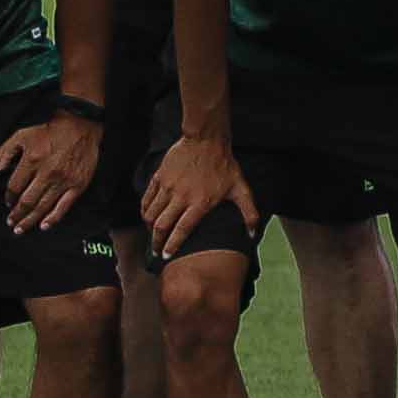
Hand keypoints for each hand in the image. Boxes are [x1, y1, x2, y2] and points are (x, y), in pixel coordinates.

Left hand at [0, 107, 106, 230]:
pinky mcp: (77, 185)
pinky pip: (64, 206)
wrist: (81, 125)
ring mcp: (63, 181)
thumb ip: (5, 152)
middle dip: (17, 214)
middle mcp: (46, 173)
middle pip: (27, 201)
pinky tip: (44, 226)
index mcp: (31, 161)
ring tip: (21, 229)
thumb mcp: (22, 135)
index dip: (8, 198)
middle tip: (11, 222)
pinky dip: (53, 218)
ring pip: (43, 207)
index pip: (14, 187)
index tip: (7, 203)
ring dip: (30, 220)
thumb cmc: (50, 130)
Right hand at [137, 127, 249, 251]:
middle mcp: (181, 197)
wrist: (206, 139)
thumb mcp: (241, 189)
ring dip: (149, 227)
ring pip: (151, 213)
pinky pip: (147, 198)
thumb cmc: (224, 165)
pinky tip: (148, 216)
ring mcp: (168, 186)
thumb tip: (251, 234)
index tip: (166, 257)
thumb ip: (249, 213)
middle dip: (156, 242)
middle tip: (155, 251)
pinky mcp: (159, 177)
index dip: (172, 246)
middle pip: (161, 226)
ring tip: (152, 234)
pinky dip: (145, 210)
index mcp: (200, 203)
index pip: (181, 230)